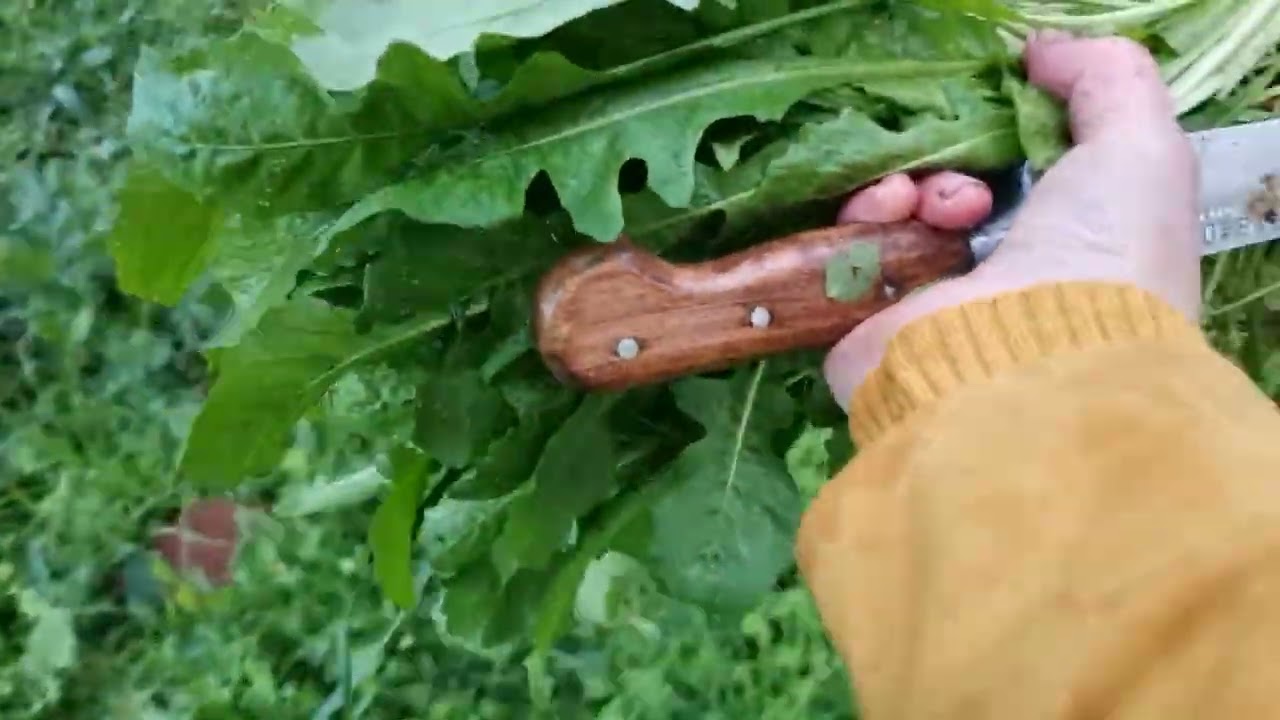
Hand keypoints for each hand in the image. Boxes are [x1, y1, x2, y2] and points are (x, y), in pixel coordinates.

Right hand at [824, 33, 1201, 408]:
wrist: (1031, 359)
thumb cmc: (1102, 257)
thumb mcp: (1139, 148)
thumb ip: (1106, 79)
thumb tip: (1039, 50)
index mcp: (1067, 252)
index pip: (1017, 179)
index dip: (1005, 139)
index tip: (1005, 119)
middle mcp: (999, 286)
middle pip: (947, 193)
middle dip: (950, 164)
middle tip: (970, 184)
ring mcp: (930, 312)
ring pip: (895, 218)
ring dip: (907, 185)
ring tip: (930, 203)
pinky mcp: (871, 332)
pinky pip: (849, 254)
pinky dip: (864, 221)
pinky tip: (891, 217)